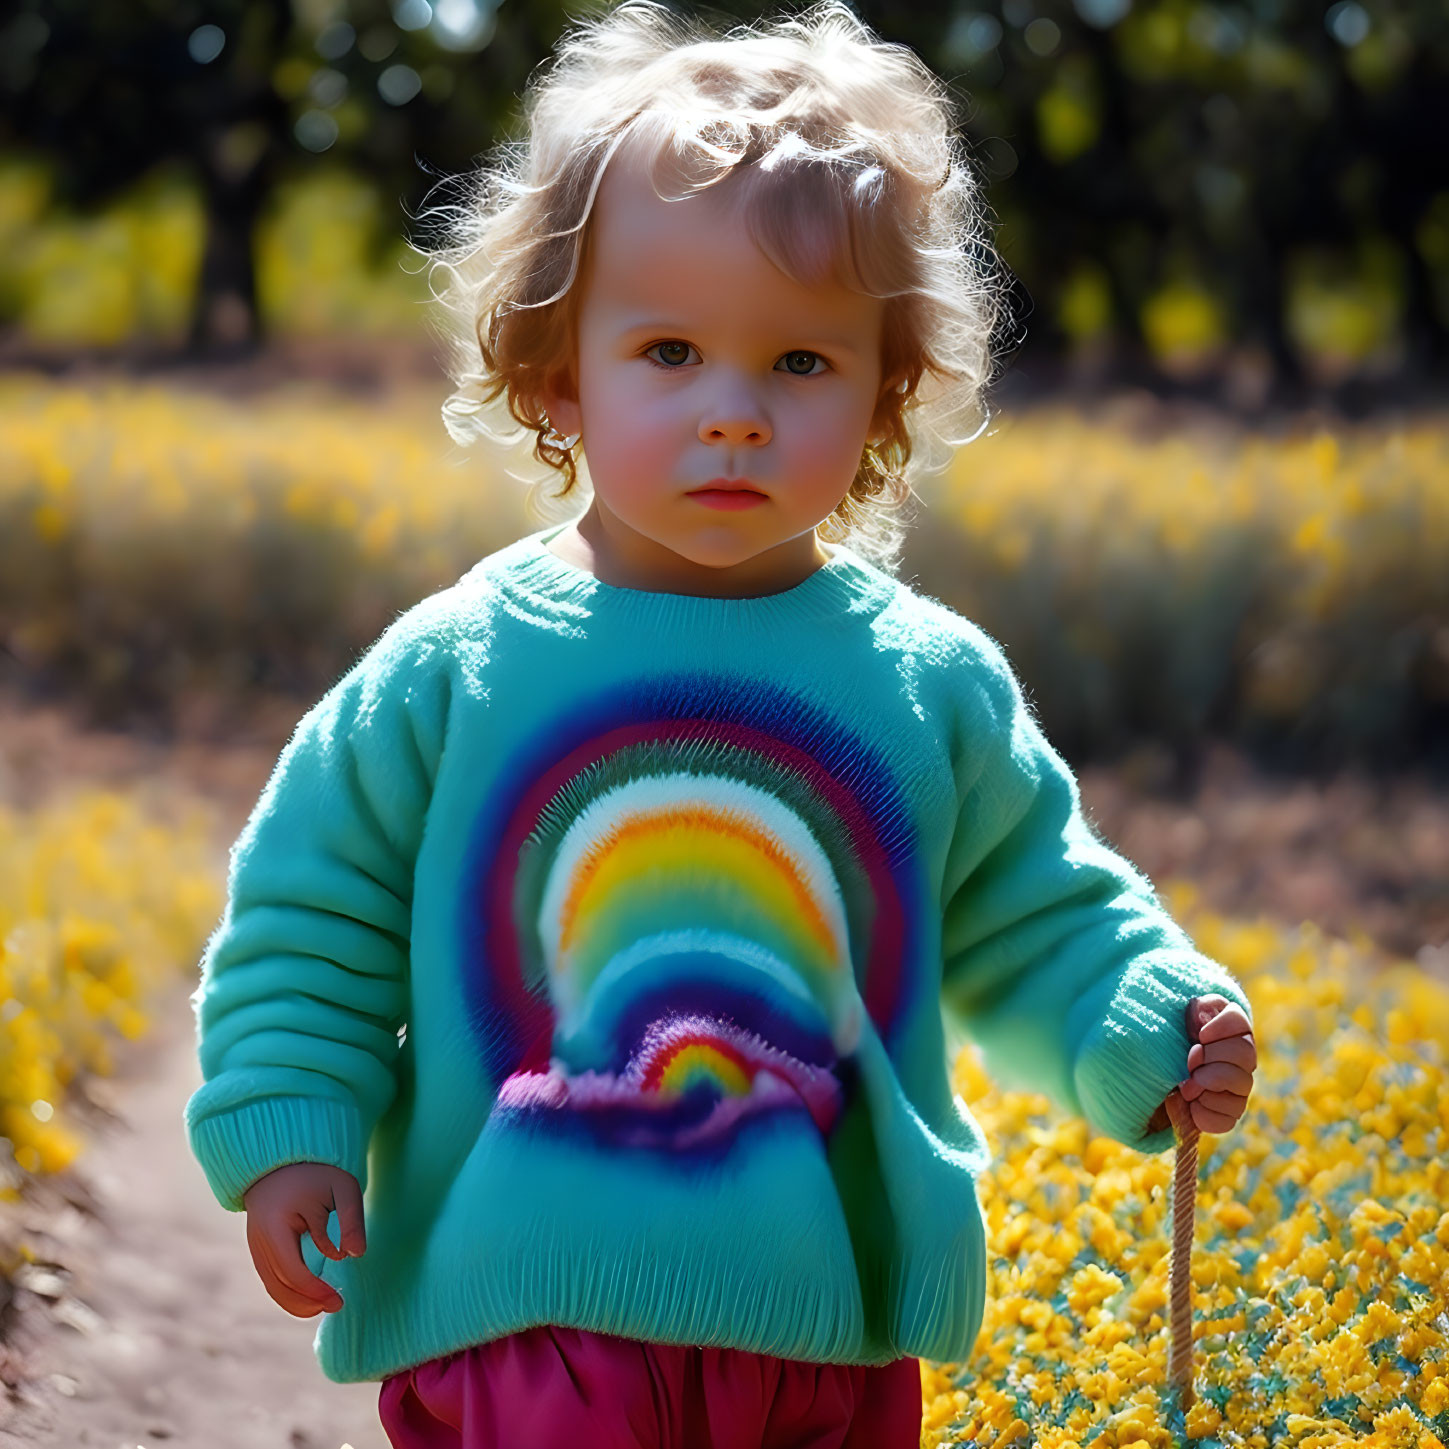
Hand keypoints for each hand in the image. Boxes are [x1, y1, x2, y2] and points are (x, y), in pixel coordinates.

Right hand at [242, 1162, 365, 1318]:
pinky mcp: (259, 1248)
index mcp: (275, 1225)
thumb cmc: (317, 1172)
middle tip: (337, 1306)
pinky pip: (271, 1278)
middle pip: (278, 1286)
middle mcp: (258, 1240)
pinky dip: (289, 1291)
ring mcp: (255, 1245)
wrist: (284, 1159)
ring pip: (272, 1286)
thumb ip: (351, 1220)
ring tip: (326, 1305)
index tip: (338, 1300)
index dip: (315, 1291)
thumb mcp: (343, 1187)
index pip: (292, 1271)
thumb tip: (357, 1254)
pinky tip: (312, 1296)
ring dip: (296, 1302)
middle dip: (306, 1303)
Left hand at [1144, 994, 1255, 1135]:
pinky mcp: (1227, 1115)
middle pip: (1245, 1052)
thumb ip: (1195, 1010)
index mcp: (1228, 1031)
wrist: (1155, 1080)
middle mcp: (1241, 1060)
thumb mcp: (1176, 1019)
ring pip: (1241, 1084)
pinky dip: (1204, 1112)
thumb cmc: (1169, 1045)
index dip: (1223, 1026)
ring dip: (1208, 1082)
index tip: (1202, 1034)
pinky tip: (1191, 1104)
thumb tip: (1202, 1016)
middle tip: (1190, 1061)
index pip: (1239, 1020)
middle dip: (1212, 1056)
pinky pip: (1227, 1118)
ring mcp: (1238, 1090)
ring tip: (1186, 1085)